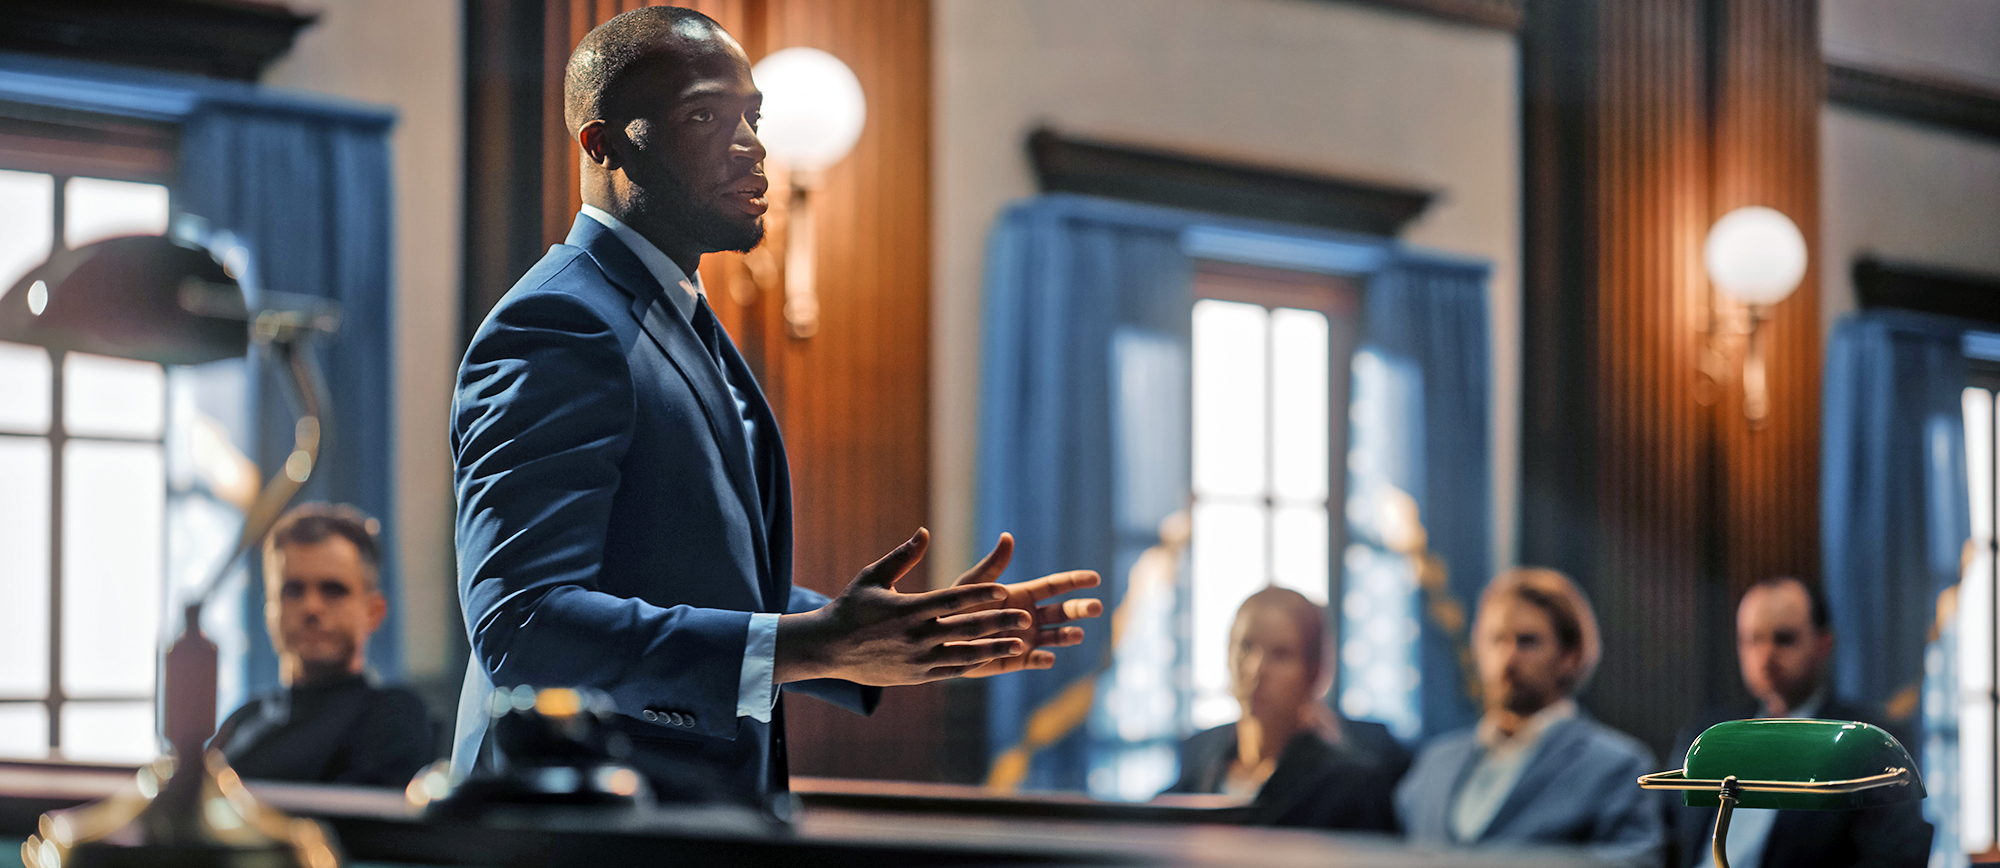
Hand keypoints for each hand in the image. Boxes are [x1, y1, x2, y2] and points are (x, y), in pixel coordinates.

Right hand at [775, 528, 1034, 685]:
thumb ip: (902, 556)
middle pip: (966, 628)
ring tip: (1020, 643)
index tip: (1003, 591)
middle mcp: (916, 635)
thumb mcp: (872, 577)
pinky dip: (974, 664)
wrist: (827, 648)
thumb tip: (924, 532)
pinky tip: (992, 659)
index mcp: (908, 608)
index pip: (951, 600)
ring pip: (964, 654)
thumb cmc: (850, 607)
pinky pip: (951, 671)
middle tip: (1026, 618)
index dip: (979, 596)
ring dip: (994, 648)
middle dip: (999, 622)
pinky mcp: (916, 676)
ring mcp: (917, 659)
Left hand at [951, 533, 1101, 677]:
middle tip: (1095, 608)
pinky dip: (1042, 659)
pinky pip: (1033, 660)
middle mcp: (1029, 617)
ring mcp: (1025, 639)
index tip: (1095, 578)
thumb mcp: (973, 584)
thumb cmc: (954, 606)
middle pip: (1062, 612)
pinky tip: (1048, 657)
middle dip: (1080, 610)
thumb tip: (1007, 536)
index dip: (1075, 581)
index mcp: (1023, 595)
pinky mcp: (1015, 659)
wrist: (938, 637)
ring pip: (1054, 637)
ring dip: (1067, 635)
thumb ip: (993, 565)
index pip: (1055, 587)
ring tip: (1076, 634)